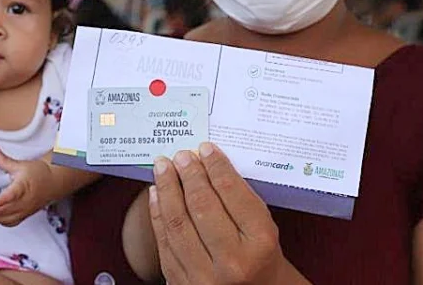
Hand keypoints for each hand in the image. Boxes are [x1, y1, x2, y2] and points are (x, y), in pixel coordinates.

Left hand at [0, 148, 53, 226]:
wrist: (54, 183)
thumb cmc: (38, 173)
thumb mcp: (21, 165)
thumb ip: (5, 160)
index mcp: (23, 186)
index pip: (12, 195)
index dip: (2, 200)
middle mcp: (24, 201)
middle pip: (4, 211)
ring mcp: (24, 210)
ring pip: (5, 219)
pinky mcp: (24, 215)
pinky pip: (9, 223)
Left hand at [149, 143, 300, 284]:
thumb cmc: (262, 261)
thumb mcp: (266, 230)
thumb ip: (242, 200)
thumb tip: (208, 163)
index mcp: (260, 244)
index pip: (233, 194)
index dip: (216, 166)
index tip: (205, 149)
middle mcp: (233, 262)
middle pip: (202, 206)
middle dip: (189, 174)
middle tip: (181, 155)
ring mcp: (205, 277)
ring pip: (178, 223)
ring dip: (167, 189)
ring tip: (163, 167)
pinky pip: (164, 243)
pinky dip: (158, 214)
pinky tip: (156, 194)